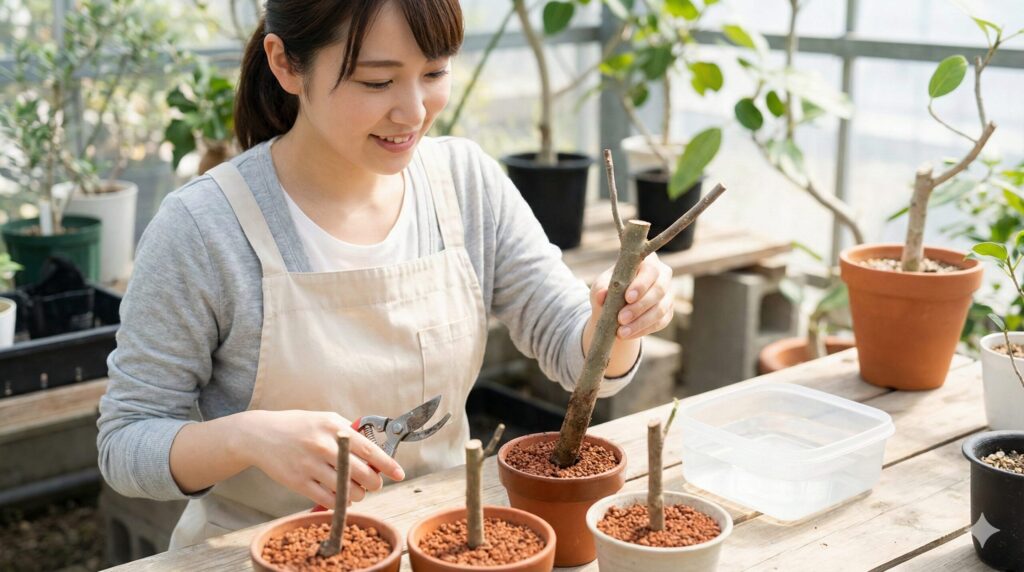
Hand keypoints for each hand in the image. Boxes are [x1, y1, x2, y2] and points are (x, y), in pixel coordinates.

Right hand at [236, 410, 404, 508]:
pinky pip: (329, 500)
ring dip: (358, 494)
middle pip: (362, 474)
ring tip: (355, 489)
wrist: (261, 435)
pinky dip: (340, 502)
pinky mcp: (299, 482)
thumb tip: (374, 453)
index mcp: (334, 427)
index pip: (369, 449)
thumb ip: (349, 433)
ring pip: (347, 490)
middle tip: (373, 483)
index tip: (399, 474)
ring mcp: (310, 465)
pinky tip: (340, 496)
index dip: (388, 465)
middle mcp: (323, 446)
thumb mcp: (325, 420)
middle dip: (374, 483)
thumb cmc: (298, 427)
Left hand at [591, 252, 673, 339]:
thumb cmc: (610, 289)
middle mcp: (663, 275)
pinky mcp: (668, 312)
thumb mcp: (601, 286)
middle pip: (659, 290)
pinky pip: (660, 322)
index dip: (641, 285)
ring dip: (641, 322)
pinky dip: (644, 329)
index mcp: (647, 261)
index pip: (650, 270)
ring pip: (661, 309)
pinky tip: (628, 334)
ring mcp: (668, 294)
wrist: (616, 307)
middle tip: (621, 318)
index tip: (627, 298)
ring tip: (621, 332)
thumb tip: (601, 295)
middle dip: (640, 306)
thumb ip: (601, 289)